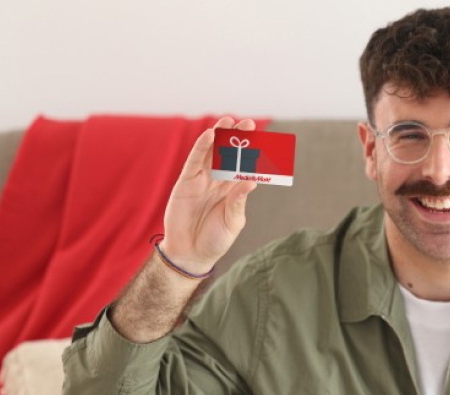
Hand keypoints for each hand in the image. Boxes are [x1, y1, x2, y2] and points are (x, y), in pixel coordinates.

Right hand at [159, 117, 257, 273]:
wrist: (191, 254)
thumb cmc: (215, 240)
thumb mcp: (232, 222)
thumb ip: (238, 201)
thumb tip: (251, 181)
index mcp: (233, 190)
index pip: (244, 166)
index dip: (251, 152)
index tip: (262, 138)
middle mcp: (218, 181)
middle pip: (228, 154)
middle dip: (238, 139)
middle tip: (249, 123)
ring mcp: (202, 180)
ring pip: (211, 153)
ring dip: (220, 136)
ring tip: (229, 121)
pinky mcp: (186, 182)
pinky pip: (194, 161)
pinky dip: (201, 147)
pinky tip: (210, 134)